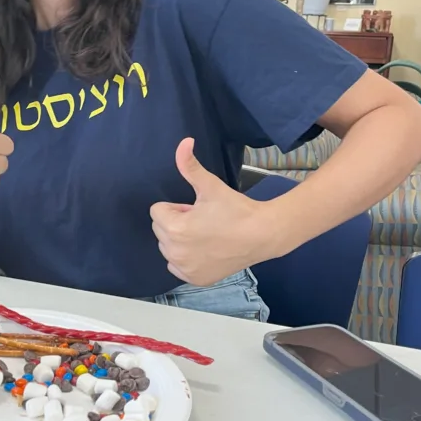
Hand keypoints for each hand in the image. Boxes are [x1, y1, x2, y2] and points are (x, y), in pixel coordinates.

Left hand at [150, 138, 266, 286]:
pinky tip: (205, 251)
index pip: (157, 211)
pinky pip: (176, 266)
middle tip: (202, 220)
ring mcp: (185, 268)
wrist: (262, 234)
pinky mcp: (195, 279)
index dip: (177, 207)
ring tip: (205, 235)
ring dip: (180, 240)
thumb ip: (190, 165)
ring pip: (168, 247)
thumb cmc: (236, 209)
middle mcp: (175, 251)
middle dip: (177, 223)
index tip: (196, 209)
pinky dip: (186, 259)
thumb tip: (183, 142)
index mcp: (175, 228)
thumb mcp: (210, 185)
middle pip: (160, 229)